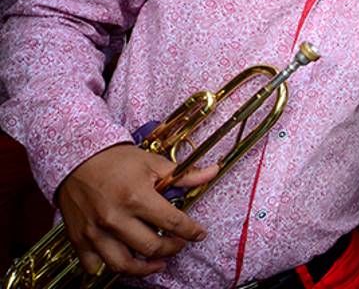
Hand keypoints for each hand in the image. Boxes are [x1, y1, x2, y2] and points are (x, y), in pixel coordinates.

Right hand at [58, 144, 216, 277]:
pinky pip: (94, 266)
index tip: (199, 234)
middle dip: (172, 249)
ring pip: (122, 265)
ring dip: (145, 269)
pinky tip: (125, 260)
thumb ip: (184, 174)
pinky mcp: (78, 238)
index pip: (173, 223)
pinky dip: (109, 268)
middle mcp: (115, 218)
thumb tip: (212, 172)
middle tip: (178, 244)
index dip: (191, 231)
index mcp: (137, 197)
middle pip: (151, 248)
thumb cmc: (117, 160)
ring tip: (158, 263)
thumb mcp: (153, 163)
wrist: (78, 158)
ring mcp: (95, 231)